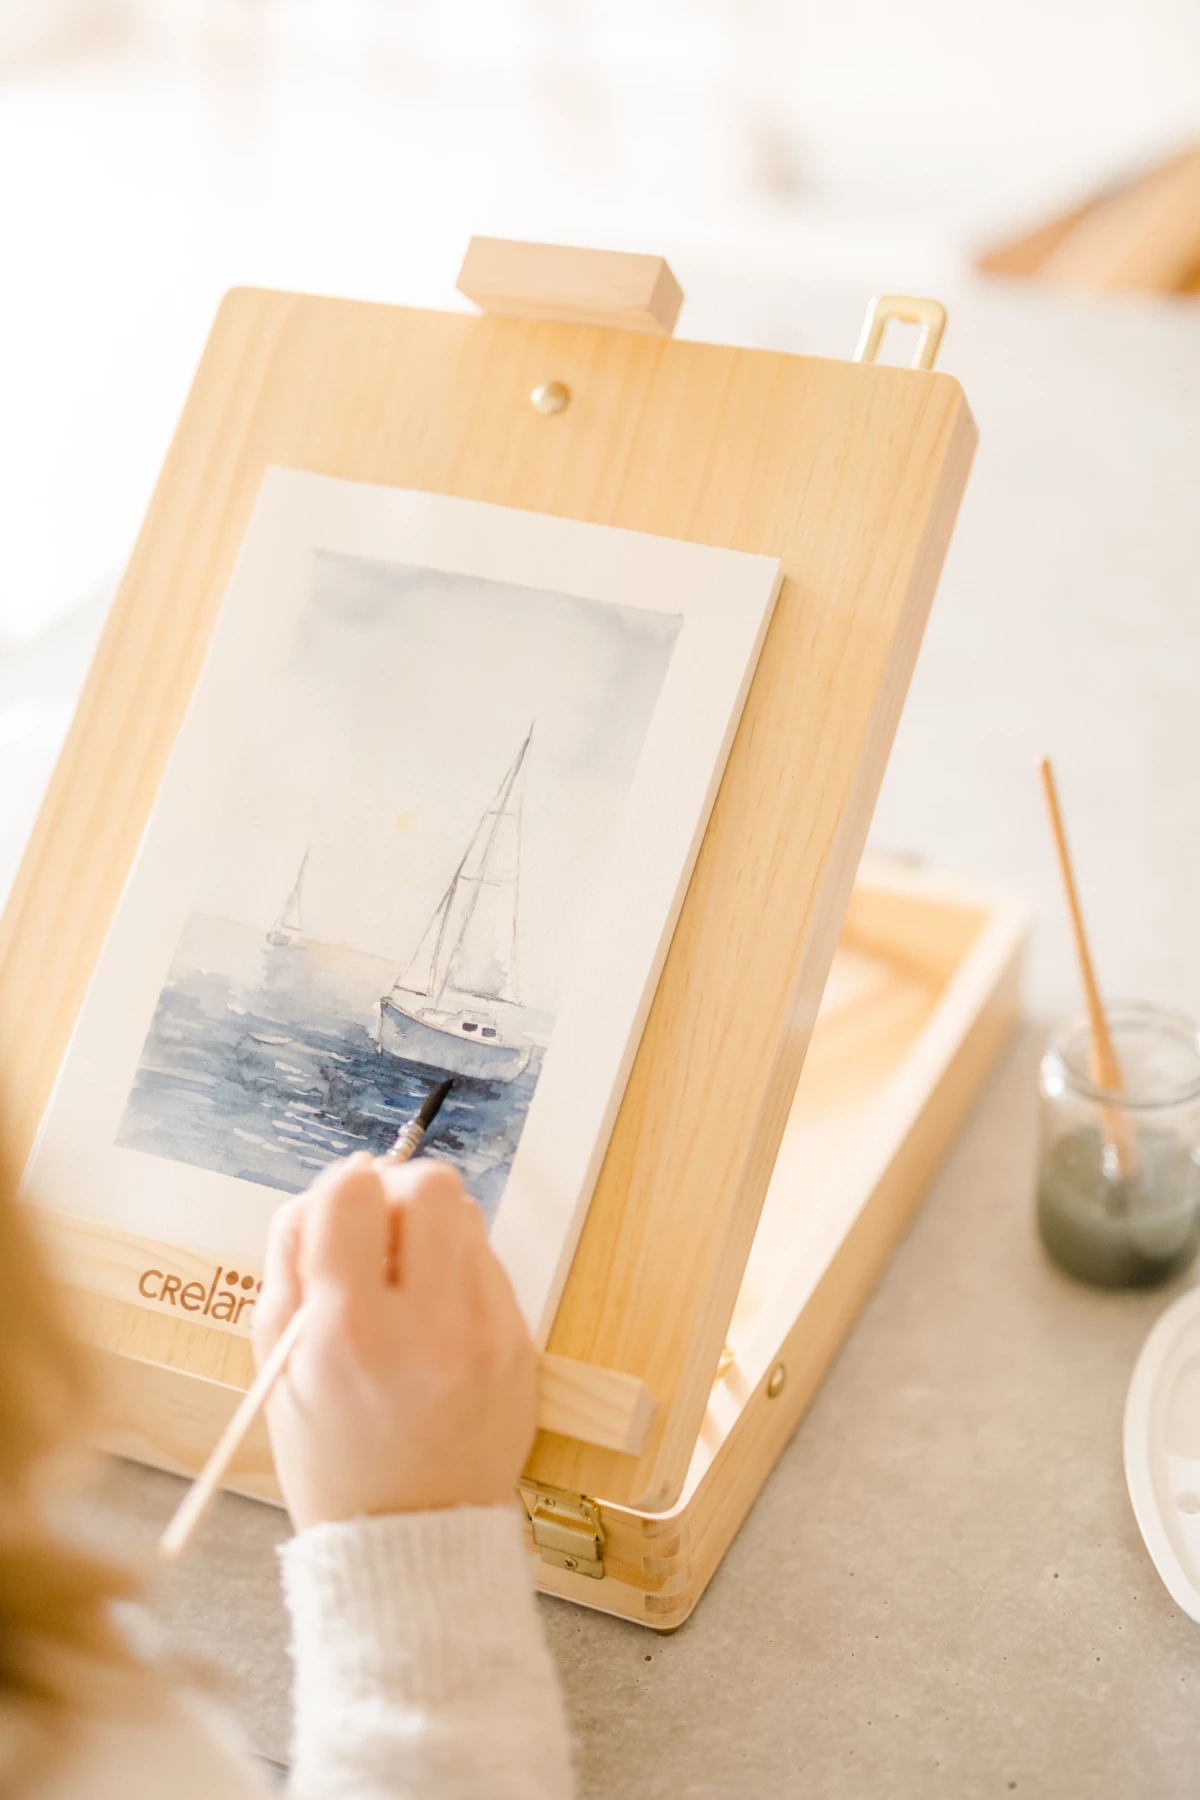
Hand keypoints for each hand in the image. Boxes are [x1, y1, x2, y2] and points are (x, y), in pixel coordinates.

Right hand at [253, 1151, 535, 1530]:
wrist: (411, 1539)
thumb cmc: (331, 1454)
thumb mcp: (277, 1365)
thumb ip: (291, 1262)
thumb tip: (336, 1179)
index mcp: (347, 1332)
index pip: (353, 1193)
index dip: (341, 1192)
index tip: (339, 1218)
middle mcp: (424, 1326)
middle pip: (431, 1185)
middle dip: (399, 1194)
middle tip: (382, 1237)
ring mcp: (484, 1335)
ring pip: (468, 1216)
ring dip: (432, 1230)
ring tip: (408, 1284)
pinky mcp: (520, 1345)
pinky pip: (491, 1265)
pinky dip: (459, 1273)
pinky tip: (437, 1320)